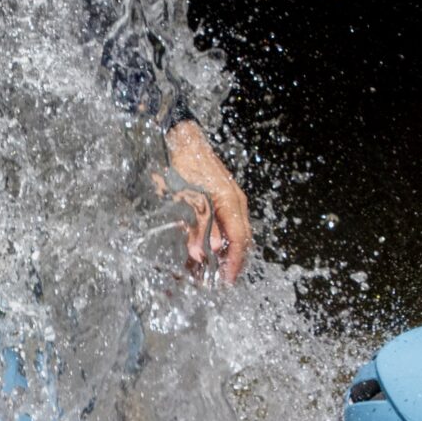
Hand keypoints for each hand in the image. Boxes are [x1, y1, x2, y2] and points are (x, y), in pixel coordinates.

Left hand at [157, 118, 252, 282]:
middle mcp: (235, 202)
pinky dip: (214, 240)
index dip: (234, 263)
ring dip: (220, 253)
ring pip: (231, 233)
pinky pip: (222, 224)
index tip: (226, 281)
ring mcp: (228, 199)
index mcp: (231, 202)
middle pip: (239, 239)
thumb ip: (197, 229)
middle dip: (229, 262)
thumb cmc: (184, 165)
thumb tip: (201, 256)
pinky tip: (201, 251)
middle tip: (218, 282)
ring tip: (206, 271)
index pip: (240, 240)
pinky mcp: (218, 197)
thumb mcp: (188, 200)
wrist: (181, 138)